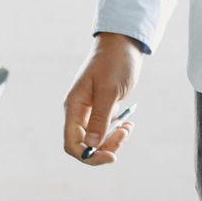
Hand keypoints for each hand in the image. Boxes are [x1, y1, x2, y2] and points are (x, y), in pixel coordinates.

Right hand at [63, 33, 140, 167]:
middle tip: (125, 134)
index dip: (89, 156)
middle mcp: (78, 112)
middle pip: (85, 145)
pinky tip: (128, 124)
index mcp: (74, 107)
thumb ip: (99, 118)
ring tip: (129, 128)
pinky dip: (117, 131)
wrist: (122, 44)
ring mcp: (89, 111)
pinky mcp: (101, 108)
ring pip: (97, 139)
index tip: (111, 156)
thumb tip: (92, 146)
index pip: (72, 143)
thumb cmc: (113, 62)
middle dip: (105, 147)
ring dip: (113, 139)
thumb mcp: (108, 91)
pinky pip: (105, 129)